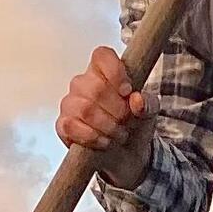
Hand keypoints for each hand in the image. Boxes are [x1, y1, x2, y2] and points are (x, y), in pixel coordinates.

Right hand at [57, 45, 155, 186]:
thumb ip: (148, 103)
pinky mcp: (63, 125)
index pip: (102, 56)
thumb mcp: (149, 113)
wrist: (127, 155)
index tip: (127, 91)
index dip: (115, 72)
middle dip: (117, 110)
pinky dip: (91, 136)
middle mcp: (83, 83)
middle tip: (126, 122)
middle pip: (97, 88)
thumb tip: (137, 99)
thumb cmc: (134, 125)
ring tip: (118, 134)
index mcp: (104, 72)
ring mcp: (70, 103)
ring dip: (107, 126)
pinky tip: (103, 142)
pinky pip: (71, 125)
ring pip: (85, 108)